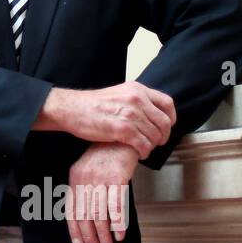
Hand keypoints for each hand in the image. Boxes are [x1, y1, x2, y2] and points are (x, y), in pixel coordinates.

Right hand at [34, 82, 176, 158]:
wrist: (71, 108)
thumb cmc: (91, 105)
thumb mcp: (118, 93)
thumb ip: (136, 100)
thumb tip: (151, 114)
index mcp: (137, 90)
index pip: (167, 103)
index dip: (170, 118)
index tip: (166, 127)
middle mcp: (137, 100)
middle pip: (164, 122)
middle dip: (162, 136)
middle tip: (156, 142)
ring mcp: (130, 114)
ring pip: (154, 136)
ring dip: (151, 146)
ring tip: (143, 148)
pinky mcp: (122, 129)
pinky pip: (143, 144)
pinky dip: (144, 152)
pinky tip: (138, 152)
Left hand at [65, 143, 138, 242]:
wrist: (121, 136)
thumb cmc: (106, 155)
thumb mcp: (88, 170)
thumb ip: (85, 190)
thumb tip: (87, 216)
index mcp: (75, 179)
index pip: (72, 210)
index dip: (75, 230)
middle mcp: (84, 180)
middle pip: (85, 215)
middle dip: (91, 237)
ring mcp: (100, 179)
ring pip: (99, 214)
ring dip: (104, 235)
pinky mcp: (117, 178)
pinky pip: (116, 205)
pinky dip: (118, 223)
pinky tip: (120, 234)